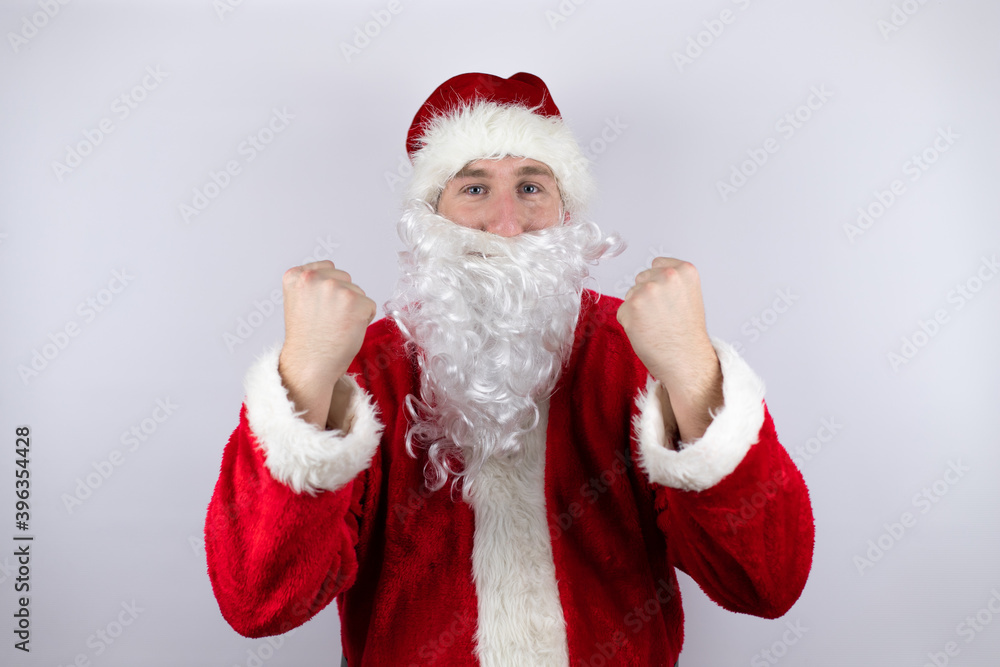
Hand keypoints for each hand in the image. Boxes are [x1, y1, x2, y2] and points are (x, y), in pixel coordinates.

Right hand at [278, 261, 375, 428]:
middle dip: (342, 298)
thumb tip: (337, 275)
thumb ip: (313, 284)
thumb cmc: (307, 340)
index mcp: (296, 275)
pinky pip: (370, 306)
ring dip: (353, 309)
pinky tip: (346, 331)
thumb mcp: (299, 301)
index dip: (327, 293)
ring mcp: (334, 288)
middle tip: (327, 322)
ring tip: (335, 327)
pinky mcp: (355, 302)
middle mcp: (313, 277)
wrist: (309, 365)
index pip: (327, 269)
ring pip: (359, 292)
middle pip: (345, 279)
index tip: (316, 311)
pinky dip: (364, 320)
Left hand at [617, 257, 721, 441]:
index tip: (671, 303)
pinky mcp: (631, 307)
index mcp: (685, 270)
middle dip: (647, 297)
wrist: (687, 360)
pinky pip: (622, 312)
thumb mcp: (689, 295)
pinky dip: (630, 324)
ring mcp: (648, 291)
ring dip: (638, 310)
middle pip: (641, 279)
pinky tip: (647, 333)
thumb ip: (671, 282)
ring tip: (657, 326)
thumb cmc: (686, 333)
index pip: (657, 265)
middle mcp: (667, 276)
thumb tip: (645, 278)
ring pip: (630, 295)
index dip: (660, 286)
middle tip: (664, 318)